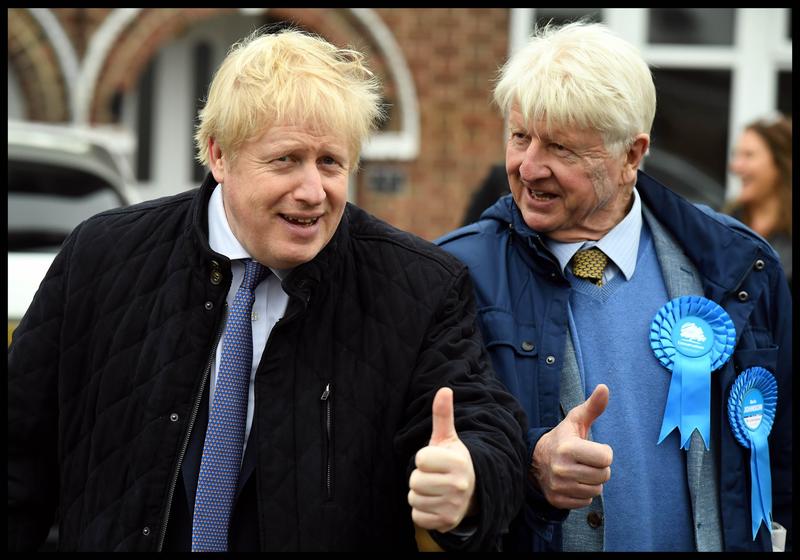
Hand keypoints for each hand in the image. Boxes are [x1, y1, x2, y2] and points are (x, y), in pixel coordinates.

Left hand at [408, 387, 475, 532]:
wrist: (472, 491)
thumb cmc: (452, 461)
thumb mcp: (448, 438)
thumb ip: (443, 415)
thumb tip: (444, 389)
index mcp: (457, 461)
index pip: (420, 459)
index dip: (423, 458)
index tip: (435, 460)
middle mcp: (459, 485)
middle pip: (414, 481)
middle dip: (419, 478)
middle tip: (434, 476)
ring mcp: (454, 506)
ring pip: (414, 499)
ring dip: (420, 495)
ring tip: (435, 490)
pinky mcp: (447, 522)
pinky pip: (417, 517)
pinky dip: (422, 512)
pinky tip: (435, 504)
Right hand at [531, 384, 612, 509]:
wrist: (535, 459)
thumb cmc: (563, 438)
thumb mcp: (575, 421)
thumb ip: (593, 407)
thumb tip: (604, 387)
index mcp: (568, 448)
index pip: (606, 458)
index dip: (604, 452)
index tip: (592, 448)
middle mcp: (561, 469)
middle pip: (604, 475)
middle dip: (599, 467)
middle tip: (586, 460)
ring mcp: (558, 486)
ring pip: (596, 490)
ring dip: (592, 481)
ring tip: (579, 470)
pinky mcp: (557, 500)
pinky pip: (585, 501)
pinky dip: (583, 492)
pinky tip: (573, 481)